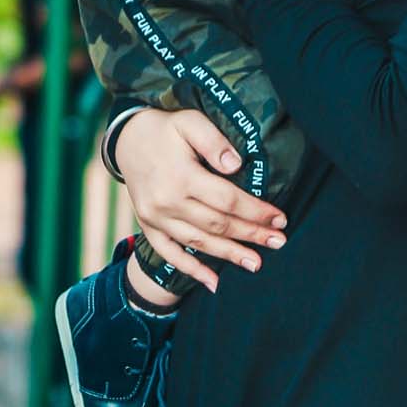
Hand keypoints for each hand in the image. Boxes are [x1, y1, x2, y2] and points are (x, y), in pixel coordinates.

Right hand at [113, 110, 285, 290]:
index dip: (255, 211)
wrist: (127, 140)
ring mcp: (156, 218)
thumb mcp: (190, 122)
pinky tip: (214, 283)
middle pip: (217, 224)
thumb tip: (236, 165)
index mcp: (181, 176)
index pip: (227, 200)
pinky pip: (170, 254)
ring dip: (229, 255)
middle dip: (250, 235)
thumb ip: (213, 141)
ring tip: (256, 264)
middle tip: (278, 242)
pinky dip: (192, 271)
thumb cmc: (165, 129)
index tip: (279, 219)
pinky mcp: (149, 227)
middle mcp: (167, 202)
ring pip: (199, 243)